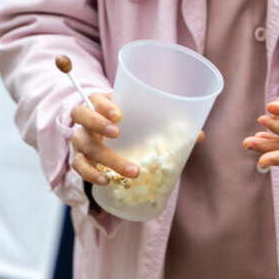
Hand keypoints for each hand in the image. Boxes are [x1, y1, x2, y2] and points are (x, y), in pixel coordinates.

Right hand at [70, 93, 203, 186]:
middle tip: (117, 134)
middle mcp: (86, 119)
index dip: (104, 105)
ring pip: (84, 145)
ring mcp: (80, 139)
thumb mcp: (142, 117)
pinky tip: (106, 181)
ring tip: (129, 170)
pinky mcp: (79, 158)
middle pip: (83, 117)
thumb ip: (166, 122)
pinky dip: (90, 174)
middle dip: (98, 125)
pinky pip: (79, 166)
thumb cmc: (128, 122)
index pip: (95, 98)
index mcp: (100, 102)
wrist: (104, 134)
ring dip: (104, 159)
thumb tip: (199, 136)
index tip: (120, 114)